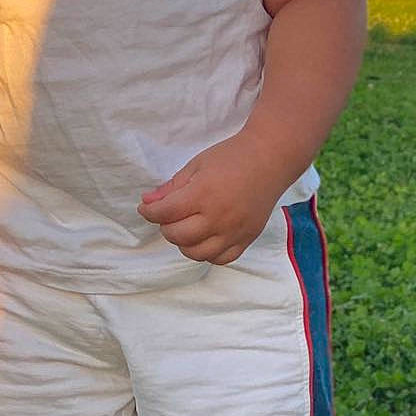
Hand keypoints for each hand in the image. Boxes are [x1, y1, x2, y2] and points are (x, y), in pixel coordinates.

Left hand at [137, 133, 287, 264]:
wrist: (270, 158)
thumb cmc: (231, 157)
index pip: (165, 213)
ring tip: (186, 228)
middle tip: (168, 216)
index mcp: (203, 194)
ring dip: (184, 243)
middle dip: (165, 227)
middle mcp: (218, 217)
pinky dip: (208, 253)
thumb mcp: (196, 165)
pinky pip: (222, 258)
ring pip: (197, 253)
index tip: (146, 208)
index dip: (149, 212)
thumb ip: (172, 187)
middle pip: (178, 236)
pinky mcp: (248, 238)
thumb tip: (148, 203)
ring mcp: (234, 231)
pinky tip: (206, 239)